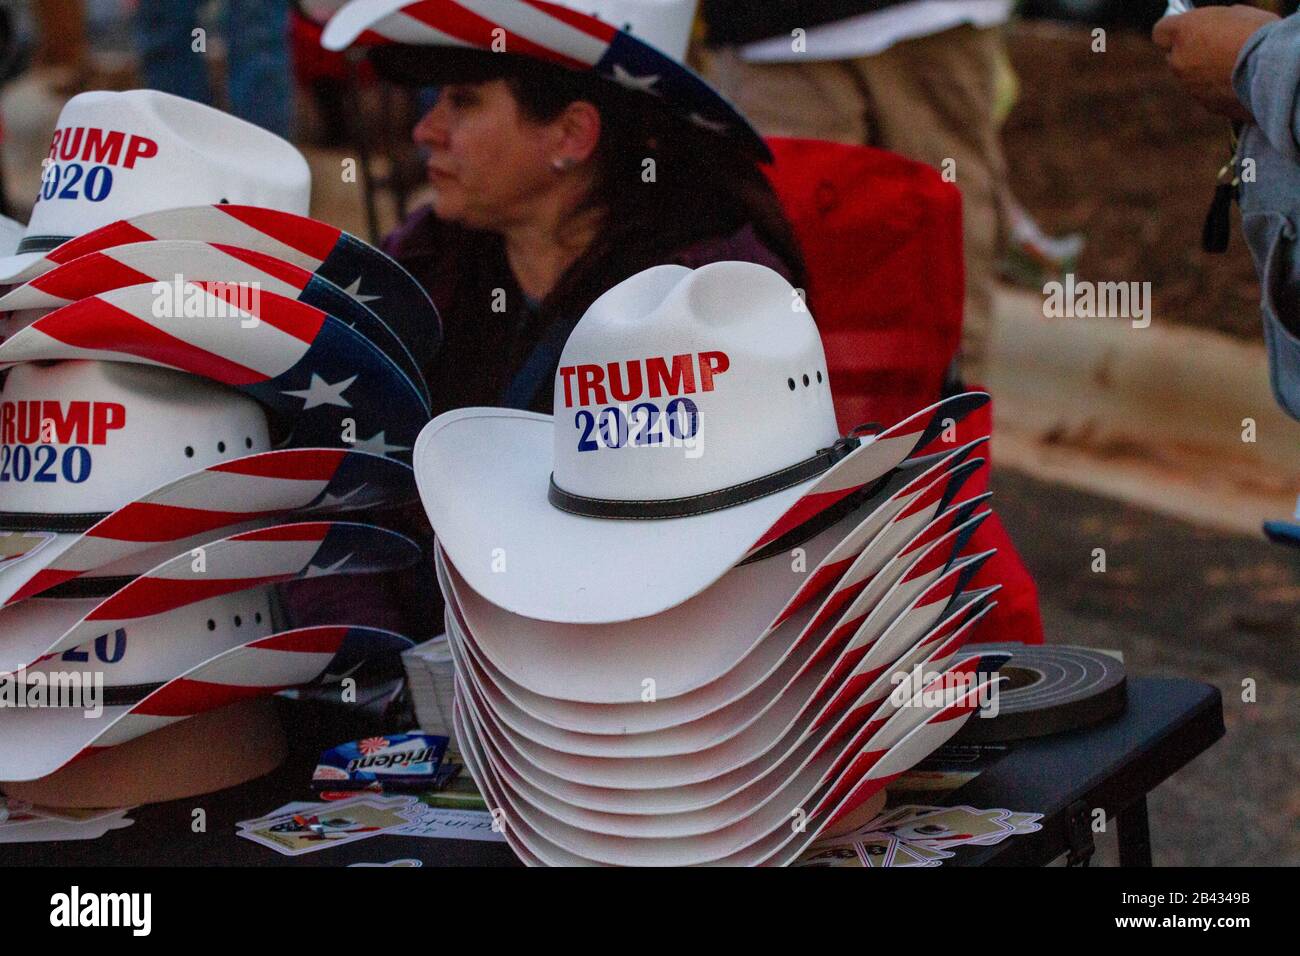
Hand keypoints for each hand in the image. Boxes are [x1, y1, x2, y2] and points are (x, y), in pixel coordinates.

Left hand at [1152, 5, 1279, 122]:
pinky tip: (1241, 83)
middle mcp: (1180, 61)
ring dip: (1205, 74)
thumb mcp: (1238, 14)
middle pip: (1175, 57)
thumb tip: (1215, 29)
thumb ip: (1215, 24)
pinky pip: (1208, 95)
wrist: (1275, 71)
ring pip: (1190, 79)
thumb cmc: (1261, 34)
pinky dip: (1219, 90)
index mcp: (1184, 32)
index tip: (1186, 29)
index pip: (1161, 32)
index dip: (1174, 31)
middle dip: (1190, 53)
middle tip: (1216, 48)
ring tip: (1235, 67)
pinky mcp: (1207, 106)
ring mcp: (1190, 87)